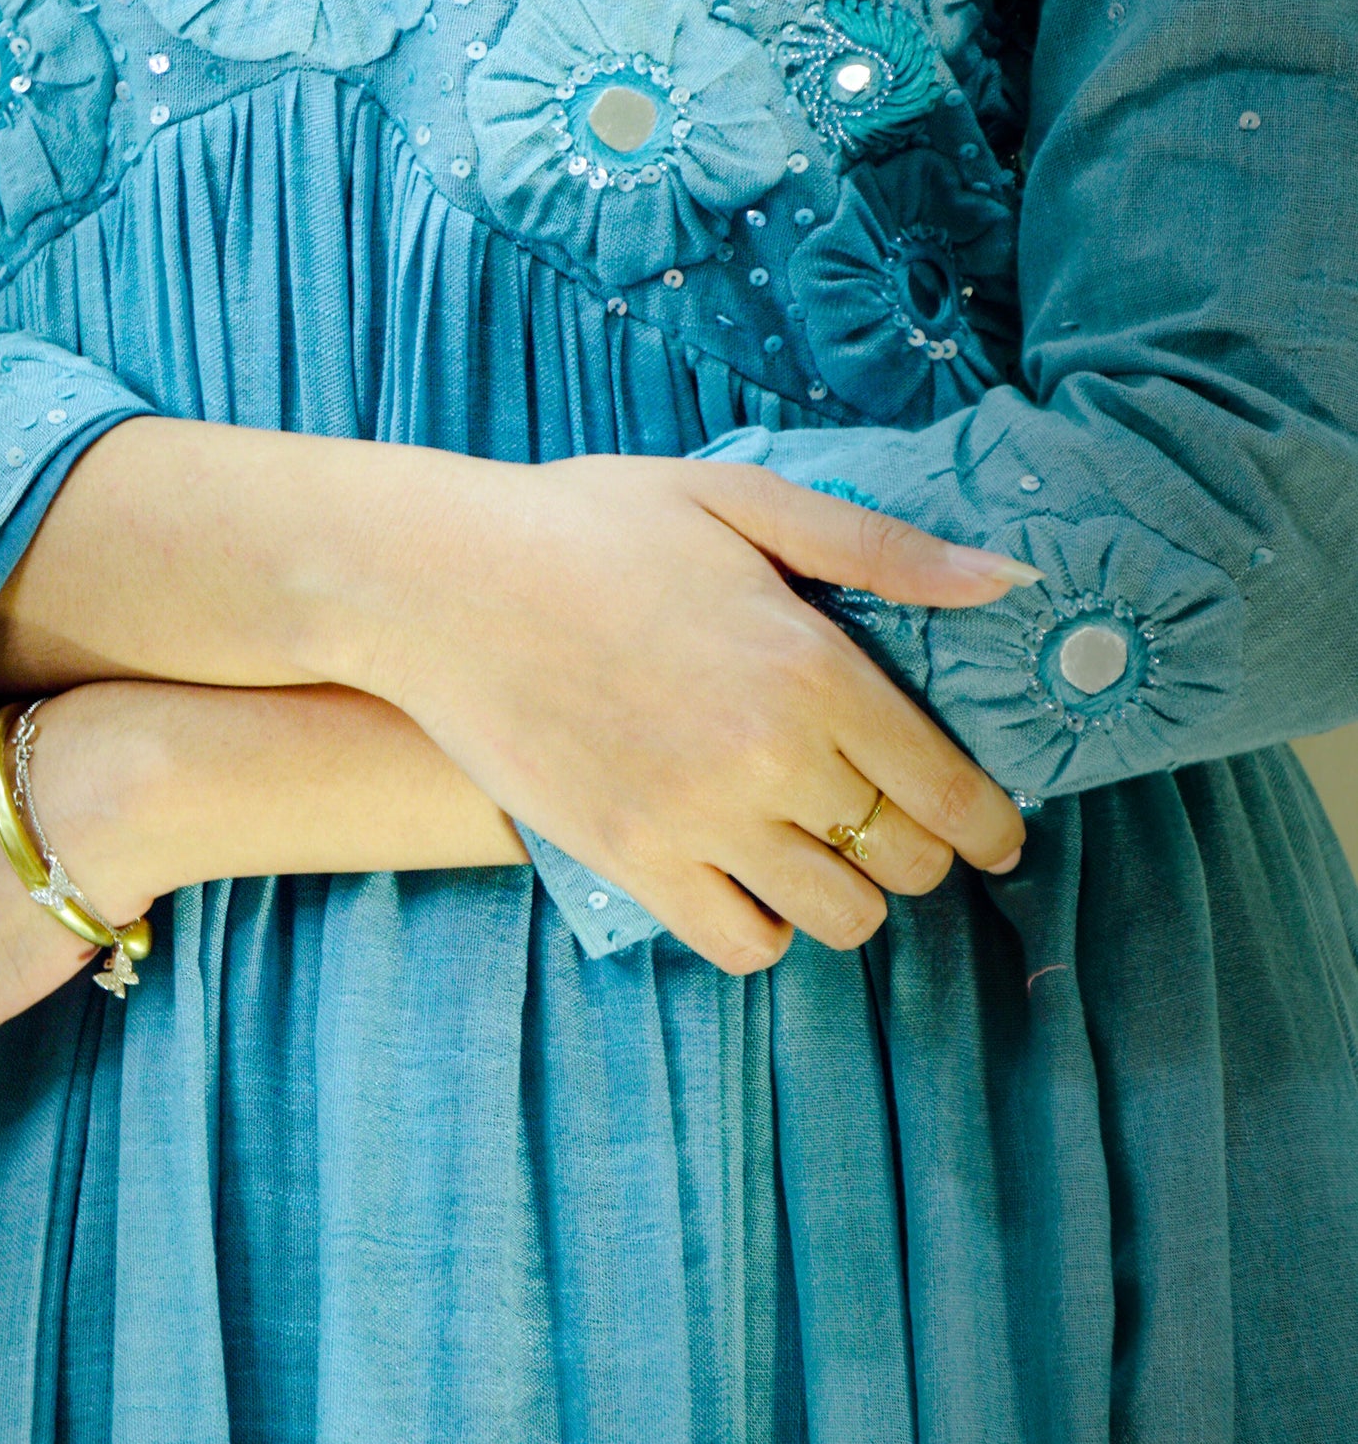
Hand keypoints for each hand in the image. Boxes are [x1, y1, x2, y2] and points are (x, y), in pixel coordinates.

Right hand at [338, 453, 1029, 973]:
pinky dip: (763, 925)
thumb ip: (880, 548)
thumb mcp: (740, 499)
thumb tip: (1010, 581)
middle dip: (921, 849)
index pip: (950, 788)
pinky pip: (742, 943)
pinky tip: (747, 874)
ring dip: (846, 890)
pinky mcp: (630, 861)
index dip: (993, 824)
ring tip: (819, 847)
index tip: (998, 835)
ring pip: (836, 916)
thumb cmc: (588, 523)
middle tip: (895, 822)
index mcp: (810, 665)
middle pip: (906, 860)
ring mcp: (697, 819)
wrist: (434, 577)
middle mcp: (768, 756)